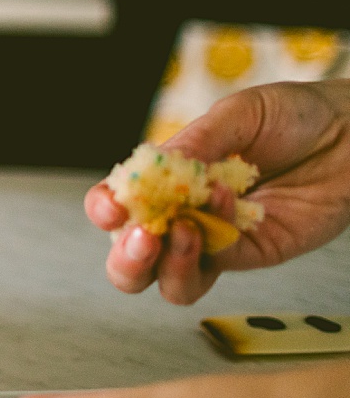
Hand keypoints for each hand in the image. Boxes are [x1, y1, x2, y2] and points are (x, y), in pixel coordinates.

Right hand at [86, 79, 349, 304]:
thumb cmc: (291, 116)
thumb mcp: (236, 115)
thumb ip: (196, 143)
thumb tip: (158, 165)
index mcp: (165, 179)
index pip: (119, 206)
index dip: (105, 211)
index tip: (111, 207)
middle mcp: (182, 214)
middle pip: (133, 260)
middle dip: (126, 258)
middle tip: (142, 236)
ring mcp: (216, 240)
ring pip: (170, 281)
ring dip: (167, 265)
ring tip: (184, 231)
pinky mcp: (253, 253)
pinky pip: (220, 264)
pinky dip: (214, 241)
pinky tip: (224, 204)